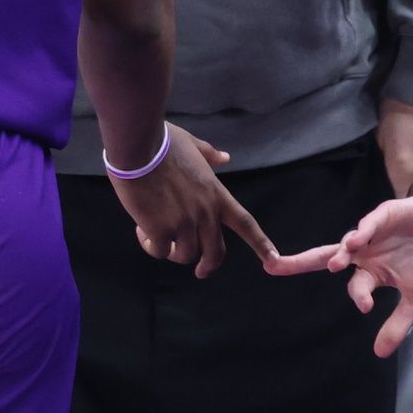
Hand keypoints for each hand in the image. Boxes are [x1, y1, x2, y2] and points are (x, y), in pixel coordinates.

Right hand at [108, 124, 277, 278]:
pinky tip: (140, 230)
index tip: (274, 260)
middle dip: (208, 265)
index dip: (261, 244)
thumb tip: (225, 157)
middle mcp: (205, 212)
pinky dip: (150, 245)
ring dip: (171, 250)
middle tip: (199, 270)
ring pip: (184, 255)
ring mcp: (184, 223)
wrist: (137, 146)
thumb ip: (209, 155)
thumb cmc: (162, 141)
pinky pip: (159, 251)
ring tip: (155, 234)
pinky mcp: (160, 230)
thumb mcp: (191, 144)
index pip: (245, 223)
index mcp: (215, 194)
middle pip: (216, 252)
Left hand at [267, 191, 412, 356]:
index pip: (355, 285)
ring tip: (336, 263)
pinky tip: (357, 237)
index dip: (358, 296)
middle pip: (328, 256)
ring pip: (351, 240)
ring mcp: (375, 231)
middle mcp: (367, 250)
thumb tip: (380, 354)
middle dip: (299, 262)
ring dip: (341, 251)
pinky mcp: (388, 213)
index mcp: (372, 270)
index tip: (366, 306)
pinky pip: (372, 221)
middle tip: (273, 266)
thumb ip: (397, 324)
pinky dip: (364, 228)